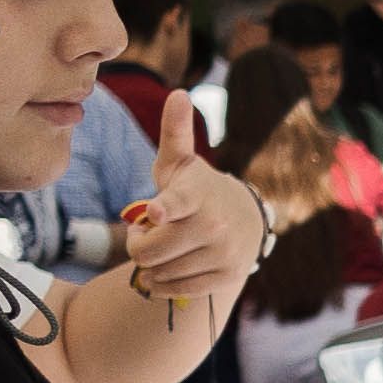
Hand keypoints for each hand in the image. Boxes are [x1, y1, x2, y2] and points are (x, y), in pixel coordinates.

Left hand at [120, 137, 259, 311]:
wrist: (244, 220)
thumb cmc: (196, 189)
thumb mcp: (180, 163)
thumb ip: (174, 131)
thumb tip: (178, 93)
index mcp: (196, 194)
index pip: (178, 202)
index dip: (162, 209)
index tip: (155, 211)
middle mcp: (213, 224)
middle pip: (150, 250)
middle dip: (138, 244)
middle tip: (147, 232)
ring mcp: (222, 252)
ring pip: (160, 272)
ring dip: (151, 265)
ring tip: (164, 248)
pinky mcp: (227, 276)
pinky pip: (176, 289)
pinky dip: (163, 284)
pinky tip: (167, 269)